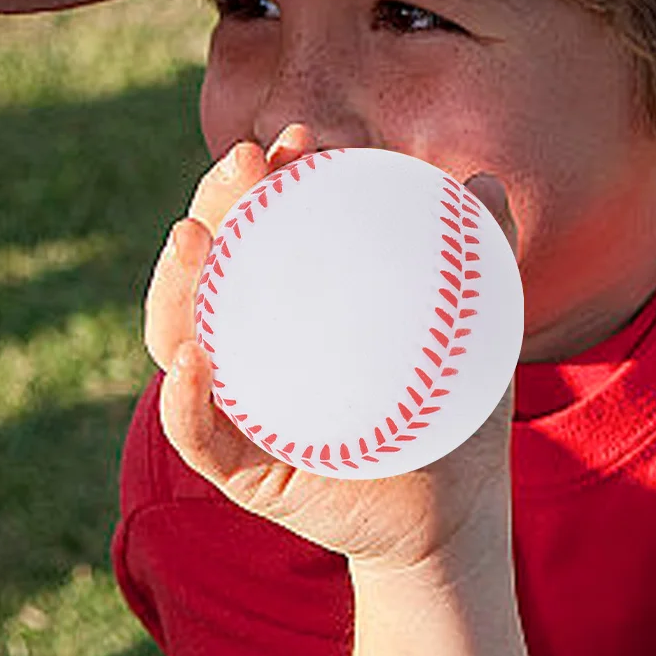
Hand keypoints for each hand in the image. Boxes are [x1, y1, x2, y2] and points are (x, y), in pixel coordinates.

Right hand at [145, 124, 517, 573]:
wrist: (453, 516)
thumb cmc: (449, 416)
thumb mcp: (469, 332)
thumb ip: (478, 261)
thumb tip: (484, 182)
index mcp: (283, 309)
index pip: (253, 232)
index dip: (258, 179)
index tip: (294, 140)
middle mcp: (243, 349)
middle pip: (203, 269)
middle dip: (211, 204)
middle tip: (246, 162)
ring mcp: (231, 406)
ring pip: (175, 338)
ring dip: (172, 285)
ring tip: (192, 237)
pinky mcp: (235, 470)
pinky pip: (195, 433)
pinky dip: (183, 399)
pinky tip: (194, 361)